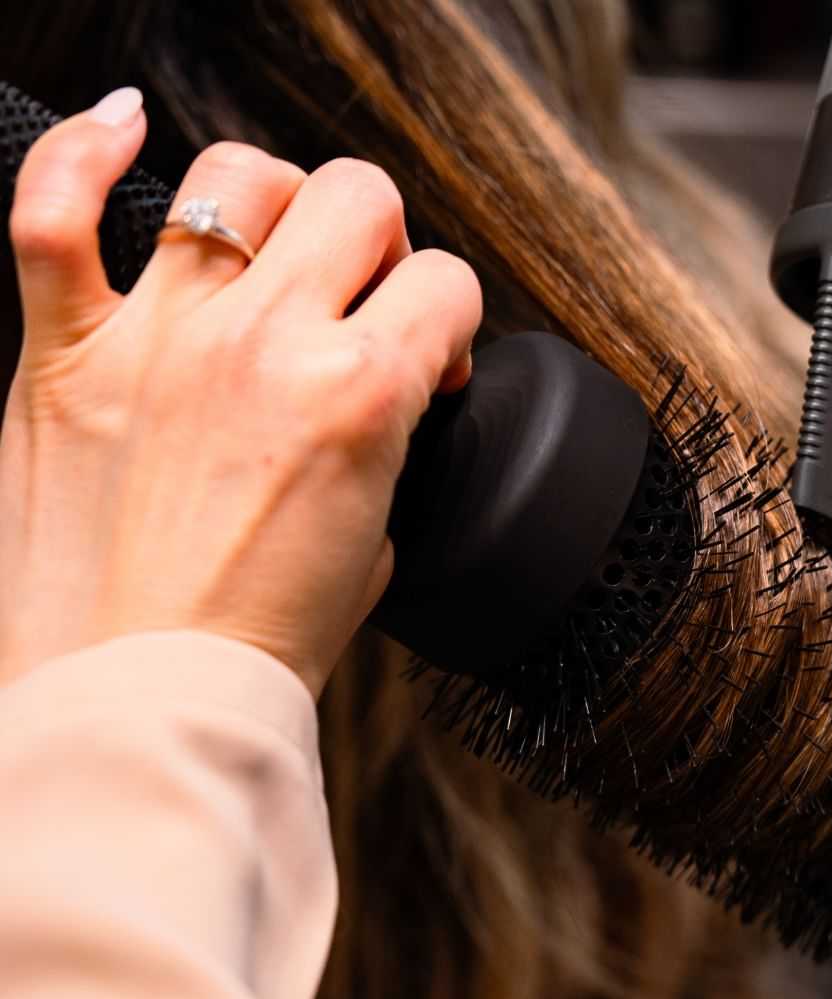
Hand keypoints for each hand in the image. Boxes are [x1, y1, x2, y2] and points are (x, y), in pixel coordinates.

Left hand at [0, 88, 481, 694]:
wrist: (138, 706)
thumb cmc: (253, 648)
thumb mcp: (373, 546)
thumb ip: (386, 453)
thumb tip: (384, 410)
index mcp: (358, 397)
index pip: (448, 282)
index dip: (451, 319)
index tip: (430, 359)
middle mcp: (262, 344)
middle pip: (360, 198)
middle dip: (380, 246)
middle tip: (360, 303)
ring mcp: (157, 335)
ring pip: (237, 176)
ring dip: (274, 202)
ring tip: (269, 247)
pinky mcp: (63, 352)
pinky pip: (50, 206)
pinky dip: (84, 150)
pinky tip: (124, 129)